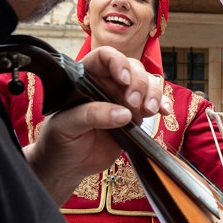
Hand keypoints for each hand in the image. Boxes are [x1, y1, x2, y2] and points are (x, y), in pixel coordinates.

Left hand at [25, 47, 161, 203]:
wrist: (68, 165)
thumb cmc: (59, 141)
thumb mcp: (67, 126)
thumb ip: (91, 115)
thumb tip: (124, 114)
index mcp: (86, 78)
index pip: (104, 57)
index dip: (117, 62)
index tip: (123, 80)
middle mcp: (107, 84)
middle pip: (133, 68)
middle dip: (139, 84)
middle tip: (134, 105)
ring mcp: (123, 99)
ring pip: (148, 83)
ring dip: (153, 94)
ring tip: (148, 112)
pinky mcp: (135, 116)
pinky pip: (154, 103)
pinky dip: (163, 105)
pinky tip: (164, 112)